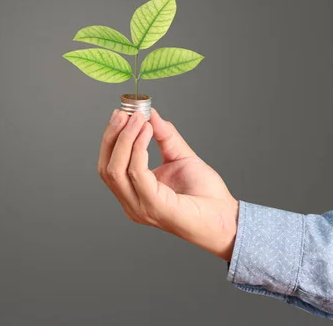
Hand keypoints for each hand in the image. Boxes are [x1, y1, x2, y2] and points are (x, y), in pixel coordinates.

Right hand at [98, 108, 238, 260]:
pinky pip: (137, 173)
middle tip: (125, 113)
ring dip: (125, 140)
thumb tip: (150, 114)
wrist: (226, 218)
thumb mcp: (180, 156)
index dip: (112, 138)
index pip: (109, 165)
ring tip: (139, 119)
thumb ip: (164, 136)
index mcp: (133, 193)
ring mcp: (140, 207)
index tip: (122, 113)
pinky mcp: (154, 206)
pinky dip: (138, 149)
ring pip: (116, 170)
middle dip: (113, 137)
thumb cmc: (206, 195)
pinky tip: (147, 132)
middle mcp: (131, 203)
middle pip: (106, 167)